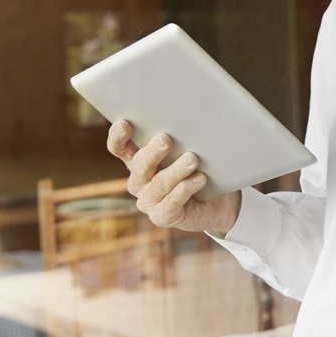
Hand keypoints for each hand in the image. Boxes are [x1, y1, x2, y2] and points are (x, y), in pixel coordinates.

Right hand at [108, 120, 241, 235]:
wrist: (217, 203)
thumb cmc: (199, 169)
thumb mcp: (187, 150)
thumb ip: (180, 139)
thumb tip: (187, 120)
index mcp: (138, 160)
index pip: (120, 148)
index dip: (118, 137)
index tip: (125, 124)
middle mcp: (139, 181)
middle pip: (140, 165)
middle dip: (152, 152)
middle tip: (166, 140)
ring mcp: (149, 201)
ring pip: (159, 184)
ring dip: (176, 170)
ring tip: (192, 159)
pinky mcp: (162, 216)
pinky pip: (172, 202)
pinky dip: (185, 189)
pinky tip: (199, 179)